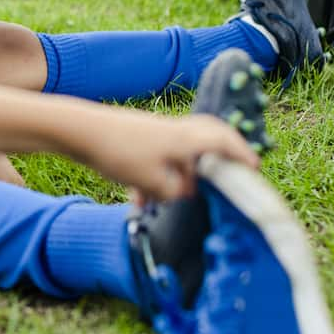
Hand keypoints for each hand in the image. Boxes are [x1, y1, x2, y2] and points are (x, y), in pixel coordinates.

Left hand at [91, 112, 259, 203]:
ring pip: (178, 155)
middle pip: (207, 139)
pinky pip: (155, 160)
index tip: (254, 169)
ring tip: (171, 201)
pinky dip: (153, 179)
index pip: (224, 141)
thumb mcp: (154, 183)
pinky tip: (138, 201)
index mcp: (186, 138)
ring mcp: (155, 133)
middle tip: (228, 177)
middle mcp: (175, 131)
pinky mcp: (137, 139)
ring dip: (178, 177)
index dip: (242, 154)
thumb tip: (186, 192)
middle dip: (218, 159)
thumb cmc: (120, 152)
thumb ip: (176, 192)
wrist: (79, 131)